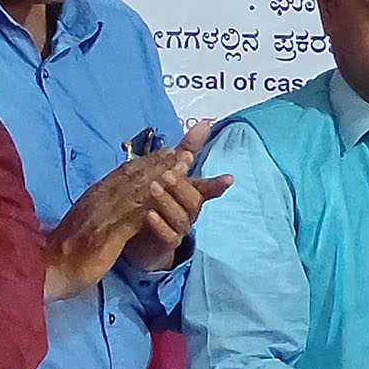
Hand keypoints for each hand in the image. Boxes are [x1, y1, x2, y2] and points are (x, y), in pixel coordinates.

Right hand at [45, 149, 180, 299]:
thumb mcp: (85, 223)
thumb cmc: (64, 251)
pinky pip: (134, 214)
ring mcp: (103, 214)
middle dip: (160, 162)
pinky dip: (152, 202)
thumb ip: (98, 209)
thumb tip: (110, 201)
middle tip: (183, 151)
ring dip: (162, 175)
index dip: (147, 162)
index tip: (167, 152)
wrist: (46, 269)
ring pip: (137, 189)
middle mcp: (98, 199)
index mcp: (93, 197)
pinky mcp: (108, 233)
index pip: (123, 174)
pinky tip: (168, 196)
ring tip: (183, 165)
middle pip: (133, 175)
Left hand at [122, 123, 233, 273]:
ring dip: (168, 201)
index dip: (216, 183)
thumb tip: (206, 123)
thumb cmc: (158, 202)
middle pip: (193, 201)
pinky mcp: (164, 246)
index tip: (227, 178)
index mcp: (189, 196)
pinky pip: (167, 237)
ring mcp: (177, 230)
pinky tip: (148, 214)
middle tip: (167, 172)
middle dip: (181, 185)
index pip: (205, 187)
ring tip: (153, 187)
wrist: (140, 239)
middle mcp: (187, 213)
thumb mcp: (169, 173)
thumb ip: (187, 150)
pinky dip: (159, 225)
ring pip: (181, 218)